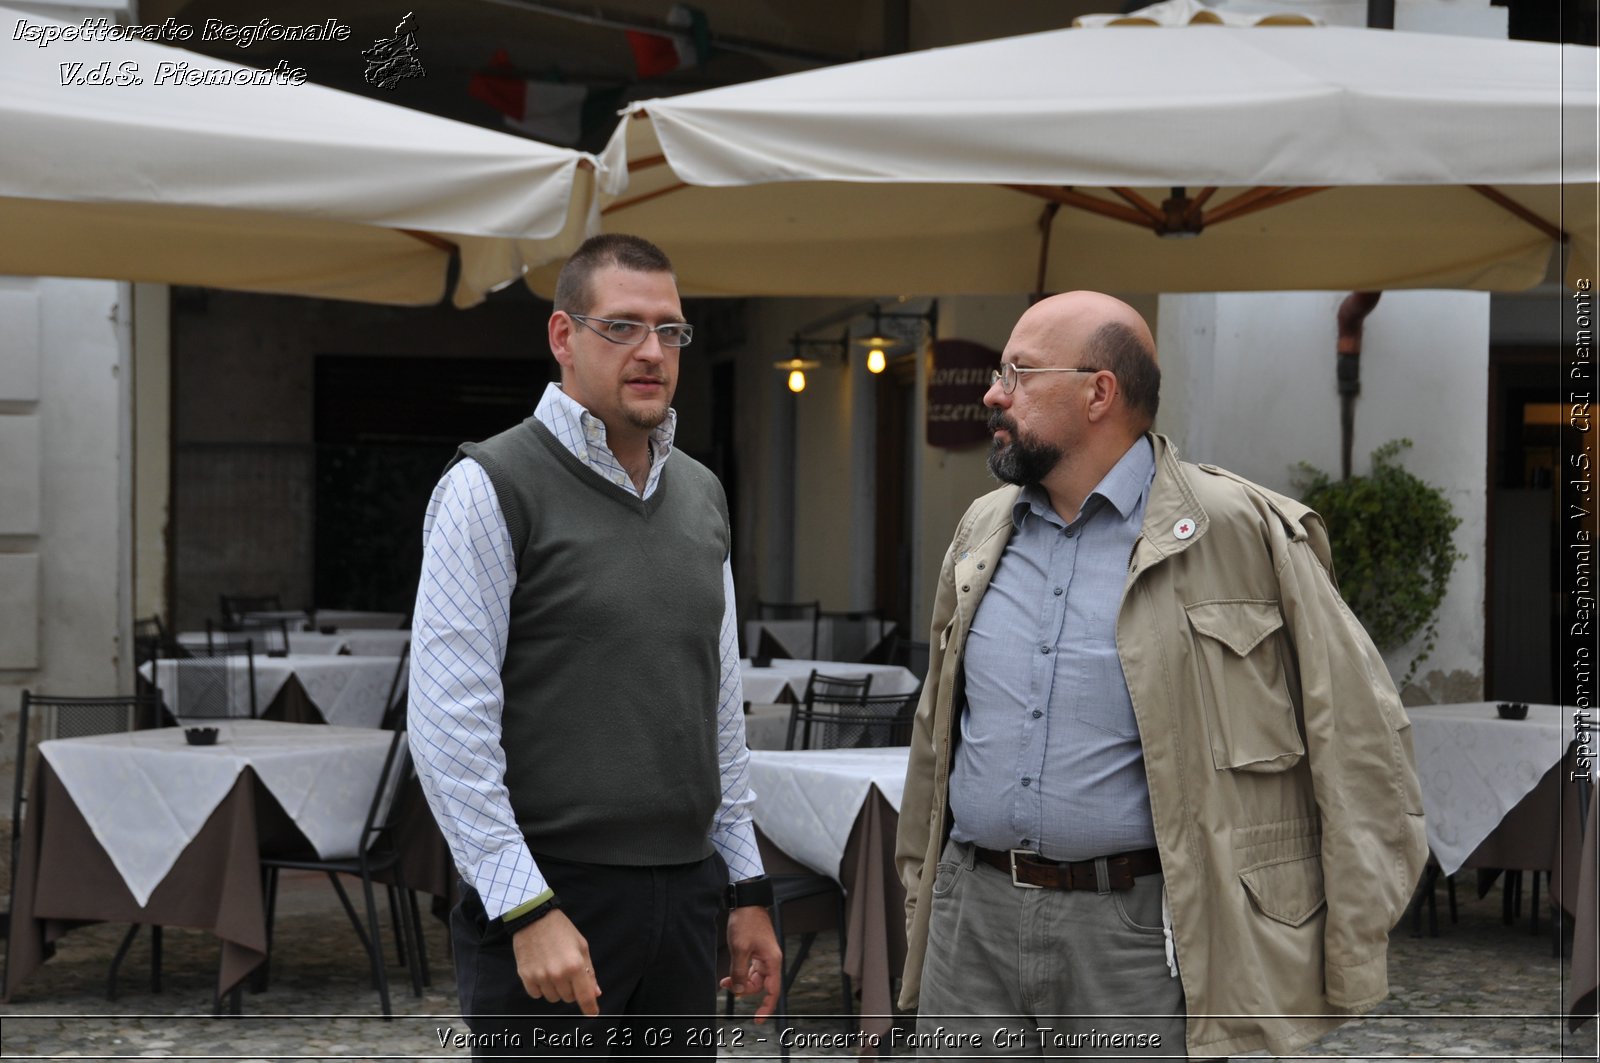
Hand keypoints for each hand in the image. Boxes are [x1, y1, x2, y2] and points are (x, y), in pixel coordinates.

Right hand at [511, 910, 601, 1015]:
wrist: (533, 918)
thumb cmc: (561, 930)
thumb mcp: (581, 946)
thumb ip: (589, 971)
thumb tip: (595, 992)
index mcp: (575, 966)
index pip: (585, 996)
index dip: (590, 1008)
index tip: (593, 1013)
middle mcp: (558, 975)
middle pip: (568, 998)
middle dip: (571, 989)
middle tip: (567, 972)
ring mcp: (541, 977)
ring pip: (553, 998)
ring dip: (555, 989)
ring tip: (553, 970)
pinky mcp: (526, 976)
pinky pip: (536, 994)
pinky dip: (540, 988)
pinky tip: (541, 972)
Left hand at [720, 905, 781, 1022]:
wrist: (746, 903)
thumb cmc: (747, 922)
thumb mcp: (740, 949)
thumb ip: (739, 972)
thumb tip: (737, 989)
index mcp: (772, 961)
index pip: (773, 991)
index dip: (766, 1007)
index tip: (758, 1019)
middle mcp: (771, 960)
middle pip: (760, 985)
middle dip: (744, 989)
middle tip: (728, 986)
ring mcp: (764, 956)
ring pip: (753, 978)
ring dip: (740, 981)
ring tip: (725, 981)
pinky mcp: (757, 952)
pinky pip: (750, 969)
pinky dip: (740, 973)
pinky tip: (729, 974)